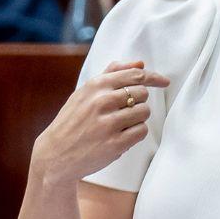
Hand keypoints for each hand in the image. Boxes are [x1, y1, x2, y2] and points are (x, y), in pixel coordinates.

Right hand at [30, 61, 169, 186]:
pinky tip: (121, 136)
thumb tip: (140, 64)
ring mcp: (108, 123)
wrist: (55, 154)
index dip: (154, 77)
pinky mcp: (114, 144)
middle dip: (138, 102)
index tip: (164, 82)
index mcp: (96, 86)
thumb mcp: (85, 92)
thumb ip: (112, 74)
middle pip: (142, 94)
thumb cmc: (73, 121)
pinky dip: (135, 134)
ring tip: (120, 124)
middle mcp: (102, 102)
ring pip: (144, 112)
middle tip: (123, 111)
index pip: (135, 75)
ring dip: (137, 118)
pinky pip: (141, 131)